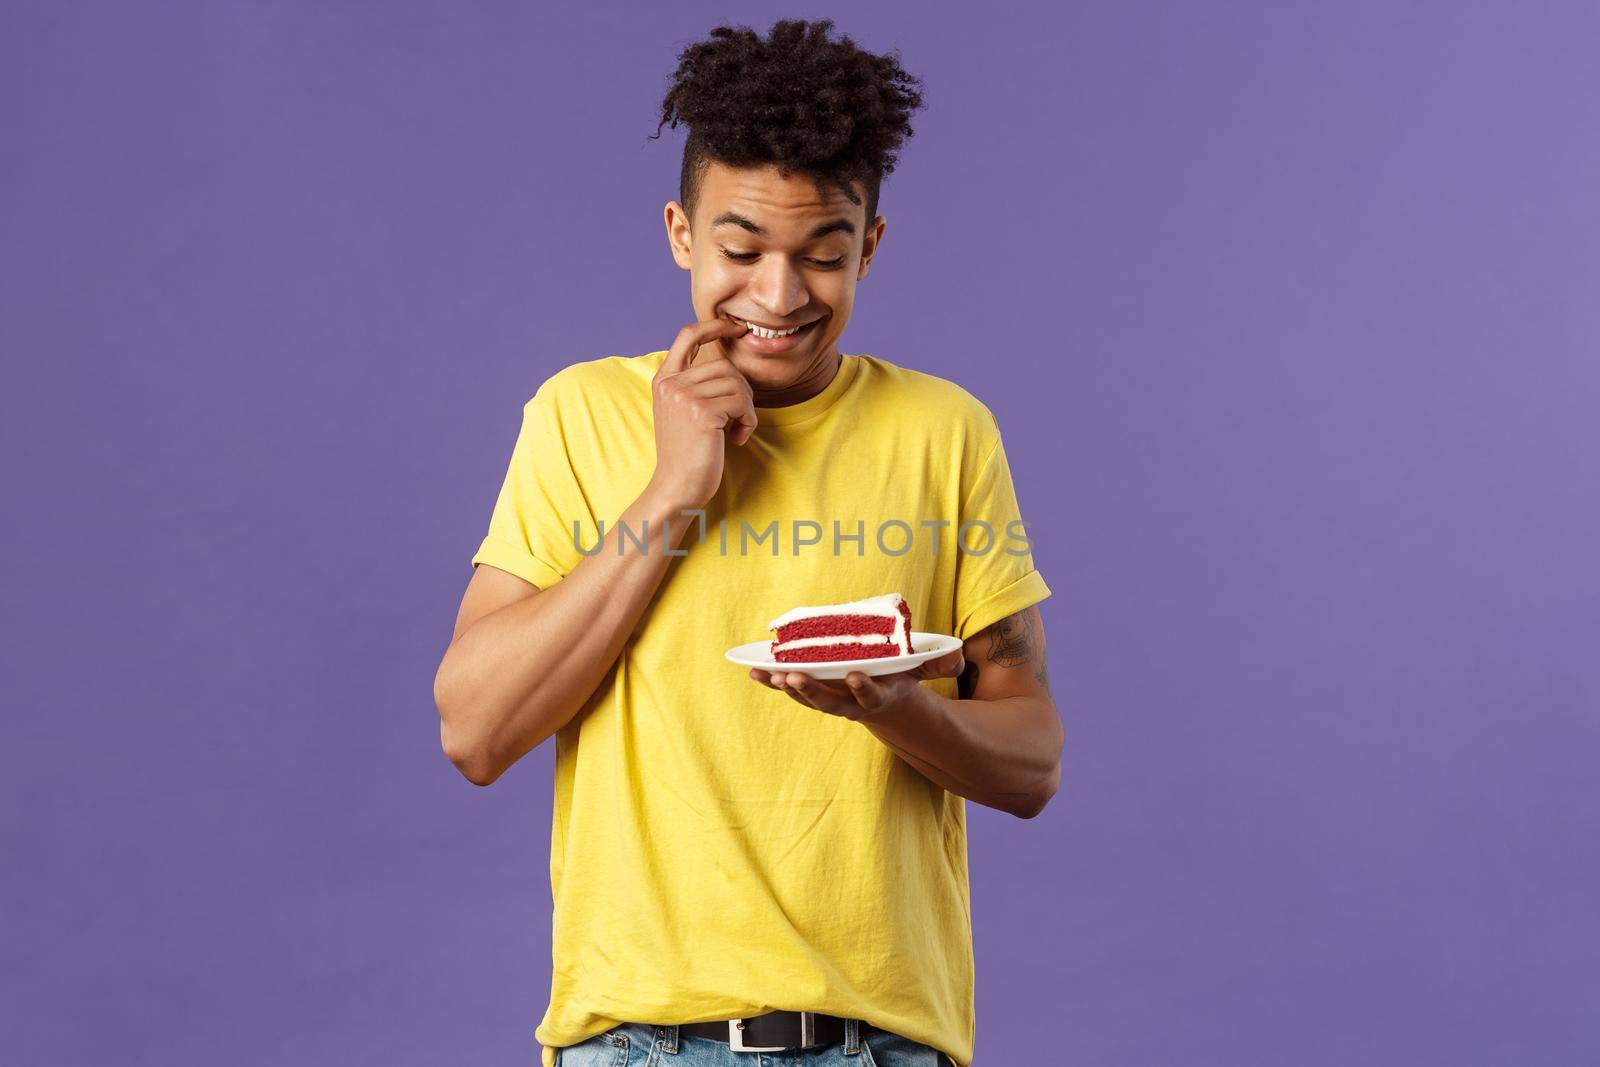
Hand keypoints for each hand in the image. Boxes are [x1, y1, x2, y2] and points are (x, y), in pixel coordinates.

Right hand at [645, 317, 755, 511]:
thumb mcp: (684, 411)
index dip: (714, 325)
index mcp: (664, 380)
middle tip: (738, 419)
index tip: (736, 327)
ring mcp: (684, 397)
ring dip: (746, 409)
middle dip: (742, 391)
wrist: (677, 487)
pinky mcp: (702, 412)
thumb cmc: (688, 453)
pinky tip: (737, 439)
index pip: (688, 335)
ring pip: (737, 383)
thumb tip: (729, 362)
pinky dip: (748, 422)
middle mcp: (671, 384)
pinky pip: (742, 403)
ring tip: (736, 430)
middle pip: (725, 365)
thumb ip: (696, 385)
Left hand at [748, 649, 965, 721]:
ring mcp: (828, 700)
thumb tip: (958, 658)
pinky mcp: (812, 693)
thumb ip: (936, 664)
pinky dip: (771, 682)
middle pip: (828, 702)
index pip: (870, 696)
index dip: (863, 688)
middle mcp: (849, 703)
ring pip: (806, 698)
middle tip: (794, 678)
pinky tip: (753, 671)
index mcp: (877, 696)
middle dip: (810, 691)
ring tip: (769, 675)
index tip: (856, 676)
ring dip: (786, 688)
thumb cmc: (897, 679)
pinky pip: (790, 689)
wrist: (880, 704)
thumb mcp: (918, 671)